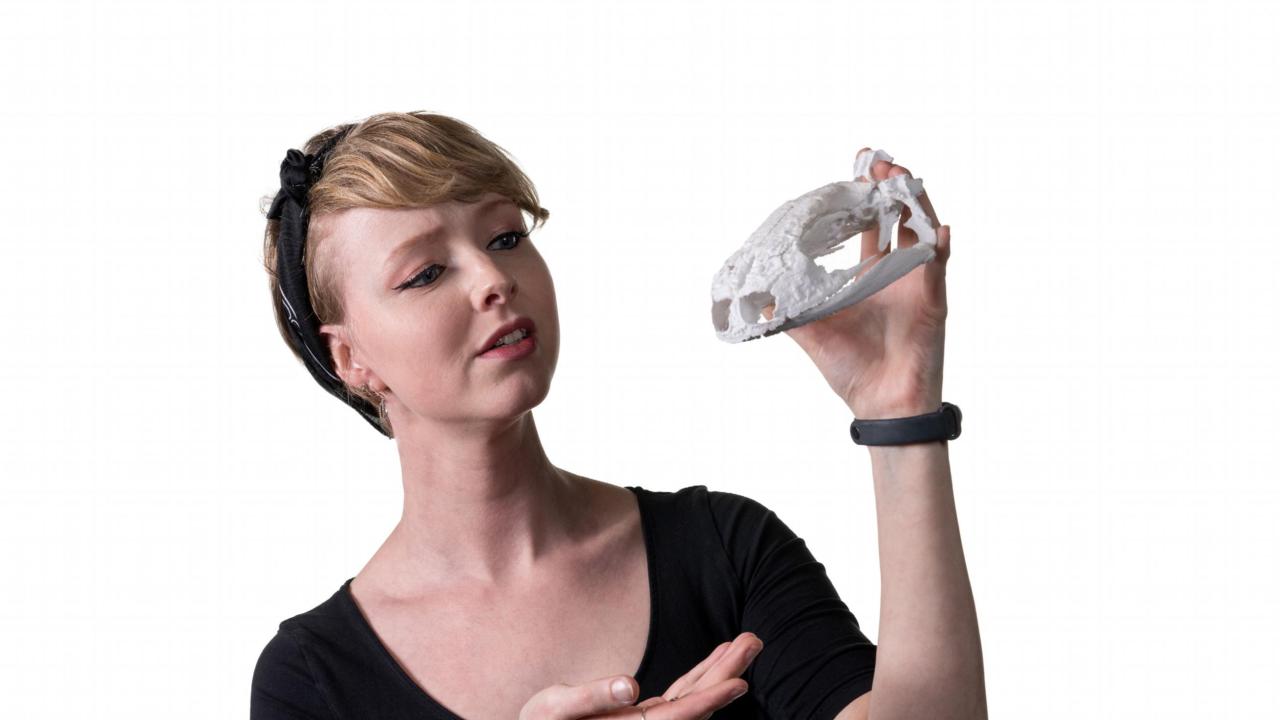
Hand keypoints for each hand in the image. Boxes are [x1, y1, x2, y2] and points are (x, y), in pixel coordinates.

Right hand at [518, 633, 763, 719]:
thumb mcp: (553, 711)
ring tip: (745, 642)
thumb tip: (630, 687)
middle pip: (696, 704)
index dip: (710, 698)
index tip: (740, 681)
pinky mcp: (642, 716)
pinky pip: (680, 697)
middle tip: (754, 641)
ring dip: (718, 670)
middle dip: (727, 673)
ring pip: (693, 697)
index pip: (679, 716)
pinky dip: (698, 678)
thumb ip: (590, 699)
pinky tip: (715, 661)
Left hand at [764, 148, 951, 418]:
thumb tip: (750, 297)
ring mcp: (918, 282)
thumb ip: (784, 311)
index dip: (863, 196)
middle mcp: (896, 272)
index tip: (855, 167)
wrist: (880, 403)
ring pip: (921, 230)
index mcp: (869, 275)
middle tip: (876, 161)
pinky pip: (940, 266)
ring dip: (913, 201)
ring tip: (899, 176)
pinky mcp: (933, 300)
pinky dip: (939, 245)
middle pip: (897, 217)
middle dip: (889, 186)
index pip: (868, 224)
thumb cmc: (850, 368)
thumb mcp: (810, 331)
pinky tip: (935, 228)